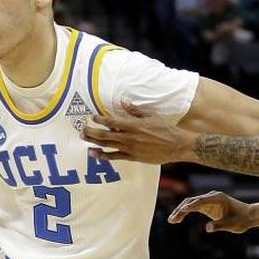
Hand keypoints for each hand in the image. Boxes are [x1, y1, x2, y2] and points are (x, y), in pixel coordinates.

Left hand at [80, 101, 195, 163]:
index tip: (93, 117)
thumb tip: (123, 100)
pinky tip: (96, 155)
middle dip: (92, 132)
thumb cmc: (165, 129)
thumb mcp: (151, 116)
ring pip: (108, 146)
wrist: (176, 145)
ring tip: (85, 141)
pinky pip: (115, 157)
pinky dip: (104, 156)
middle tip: (82, 130)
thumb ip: (135, 110)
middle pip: (106, 135)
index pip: (112, 121)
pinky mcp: (133, 157)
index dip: (100, 119)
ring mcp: (130, 148)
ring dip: (94, 143)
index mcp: (134, 125)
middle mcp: (129, 137)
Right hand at [168, 190, 254, 232]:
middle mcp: (212, 196)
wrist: (249, 215)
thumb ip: (220, 225)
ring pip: (191, 203)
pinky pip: (194, 207)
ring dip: (181, 211)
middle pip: (192, 201)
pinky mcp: (208, 204)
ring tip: (172, 220)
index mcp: (218, 198)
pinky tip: (178, 219)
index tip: (182, 211)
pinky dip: (186, 212)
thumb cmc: (242, 220)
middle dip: (181, 210)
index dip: (191, 206)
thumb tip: (207, 228)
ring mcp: (209, 199)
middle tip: (172, 220)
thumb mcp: (232, 225)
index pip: (201, 201)